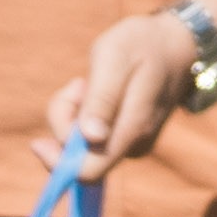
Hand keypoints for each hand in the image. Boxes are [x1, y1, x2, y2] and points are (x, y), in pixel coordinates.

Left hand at [54, 7, 214, 168]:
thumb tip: (90, 138)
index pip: (87, 173)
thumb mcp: (114, 59)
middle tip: (79, 84)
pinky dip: (84, 114)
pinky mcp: (127, 137)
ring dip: (74, 113)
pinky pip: (92, 136)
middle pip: (78, 157)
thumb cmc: (143, 43)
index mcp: (131, 130)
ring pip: (82, 144)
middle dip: (65, 122)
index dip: (58, 162)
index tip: (39, 140)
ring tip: (90, 82)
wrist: (177, 43)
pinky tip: (97, 89)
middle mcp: (133, 145)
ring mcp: (131, 143)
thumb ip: (102, 99)